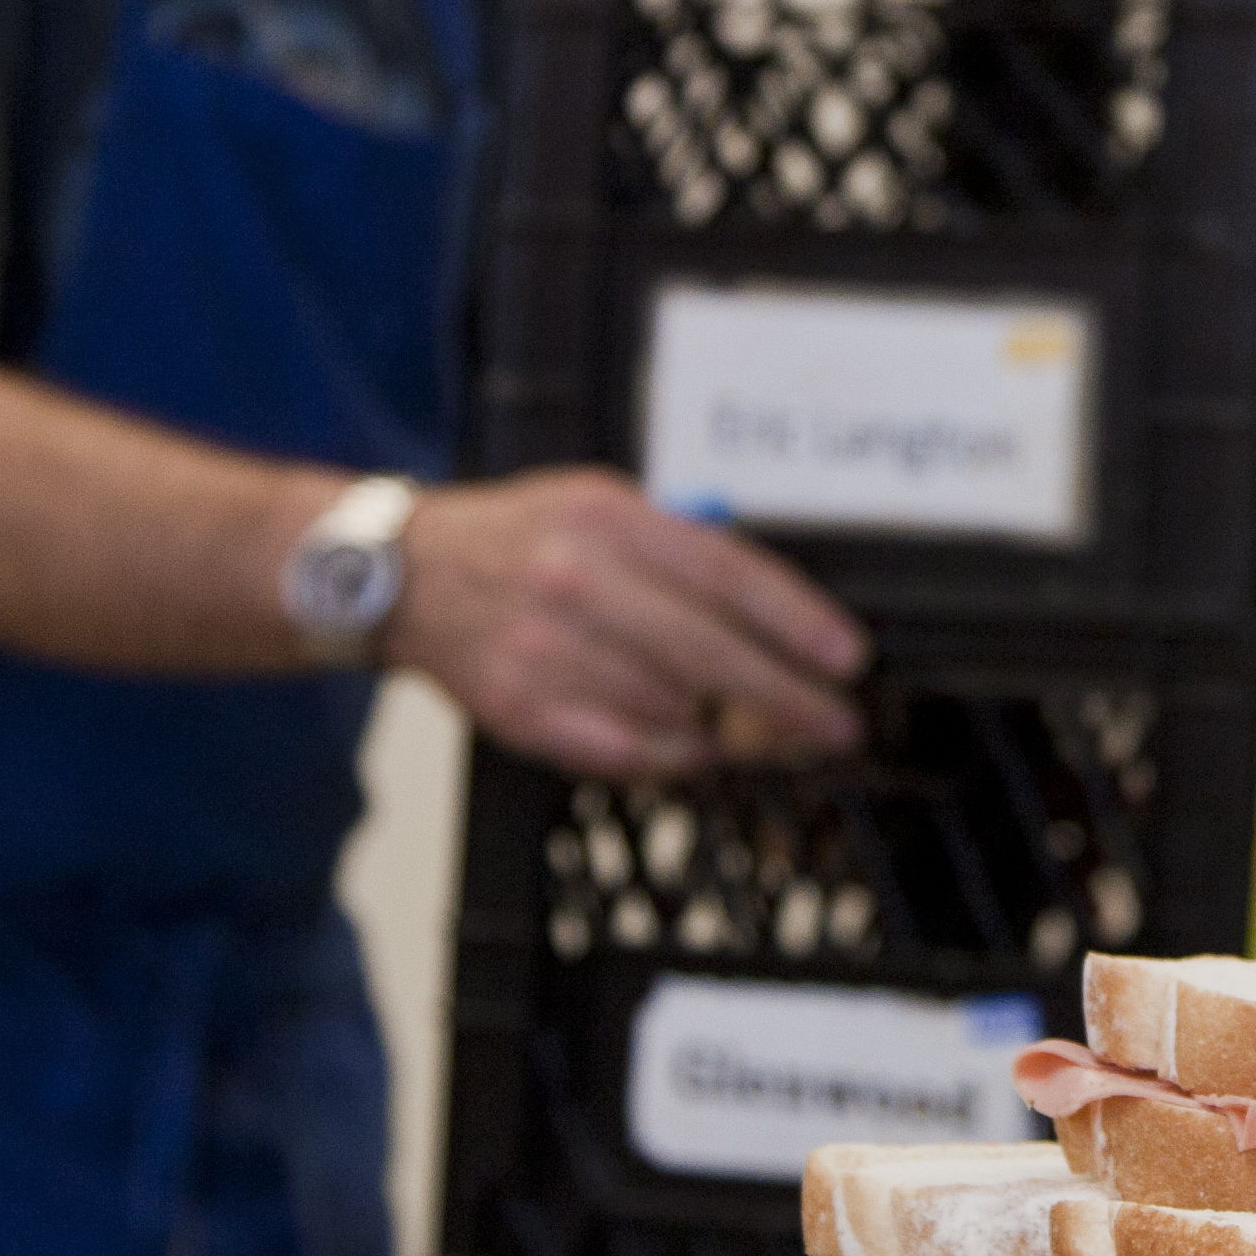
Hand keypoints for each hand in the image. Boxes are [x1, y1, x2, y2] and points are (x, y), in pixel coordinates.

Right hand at [386, 468, 870, 775]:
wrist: (410, 574)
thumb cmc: (525, 539)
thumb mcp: (604, 503)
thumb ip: (685, 551)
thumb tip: (778, 619)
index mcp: (609, 521)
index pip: (729, 575)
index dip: (798, 623)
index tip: (845, 660)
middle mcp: (578, 583)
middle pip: (711, 653)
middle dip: (789, 698)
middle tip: (836, 725)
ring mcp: (547, 651)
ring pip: (674, 708)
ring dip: (725, 725)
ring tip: (750, 725)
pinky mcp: (521, 708)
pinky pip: (626, 749)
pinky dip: (671, 752)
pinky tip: (691, 740)